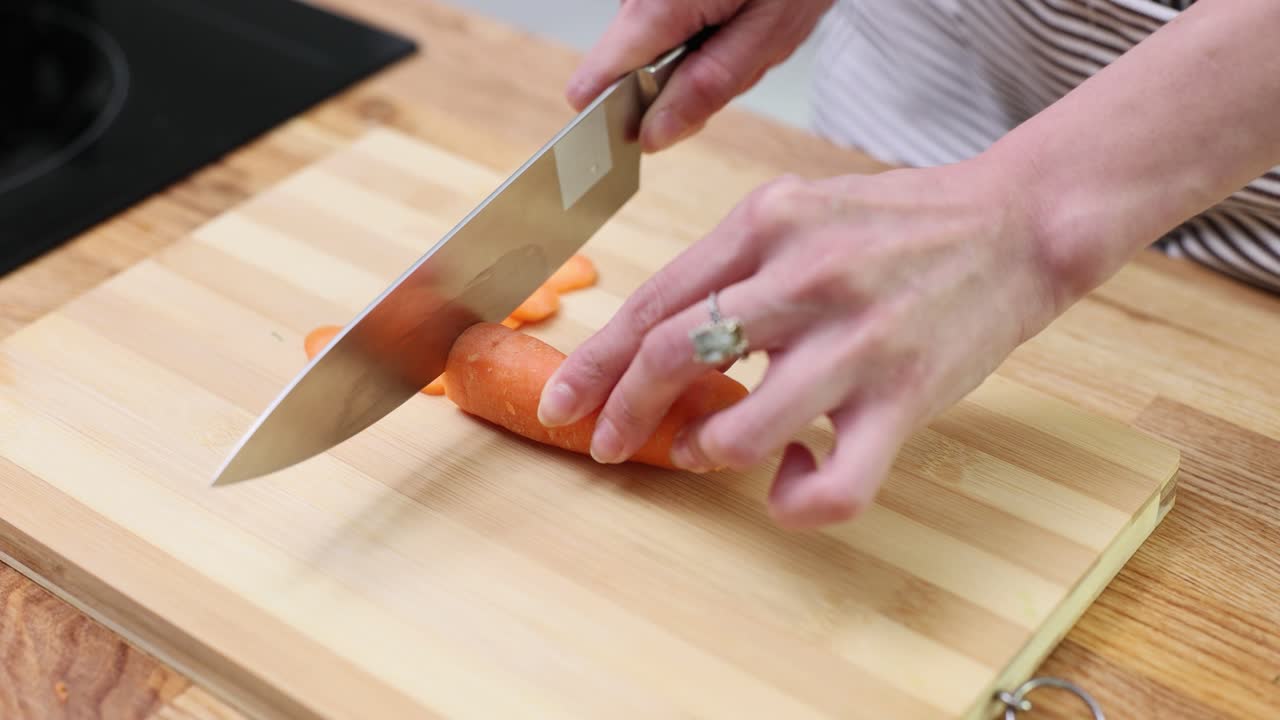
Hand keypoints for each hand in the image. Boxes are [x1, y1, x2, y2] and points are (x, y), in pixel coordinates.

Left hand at [537, 156, 1066, 528]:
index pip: (652, 301)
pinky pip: (836, 483)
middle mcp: (804, 276)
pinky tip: (798, 476)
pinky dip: (798, 499)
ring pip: (740, 430)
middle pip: (672, 355)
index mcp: (767, 223)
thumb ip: (732, 264)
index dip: (594, 364)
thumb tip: (658, 334)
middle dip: (623, 413)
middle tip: (606, 445)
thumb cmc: (901, 222)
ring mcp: (856, 340)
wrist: (1019, 223)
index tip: (563, 403)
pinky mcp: (906, 396)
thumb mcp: (801, 209)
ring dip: (706, 453)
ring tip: (710, 450)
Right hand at [568, 0, 832, 151]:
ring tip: (741, 23)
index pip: (596, 81)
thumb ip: (706, 88)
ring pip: (644, 44)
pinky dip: (695, 27)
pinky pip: (659, 21)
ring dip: (691, 52)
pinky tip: (730, 9)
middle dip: (673, 82)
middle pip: (623, 66)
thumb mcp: (767, 35)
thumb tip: (652, 136)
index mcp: (660, 6)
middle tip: (733, 57)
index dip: (618, 116)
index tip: (645, 135)